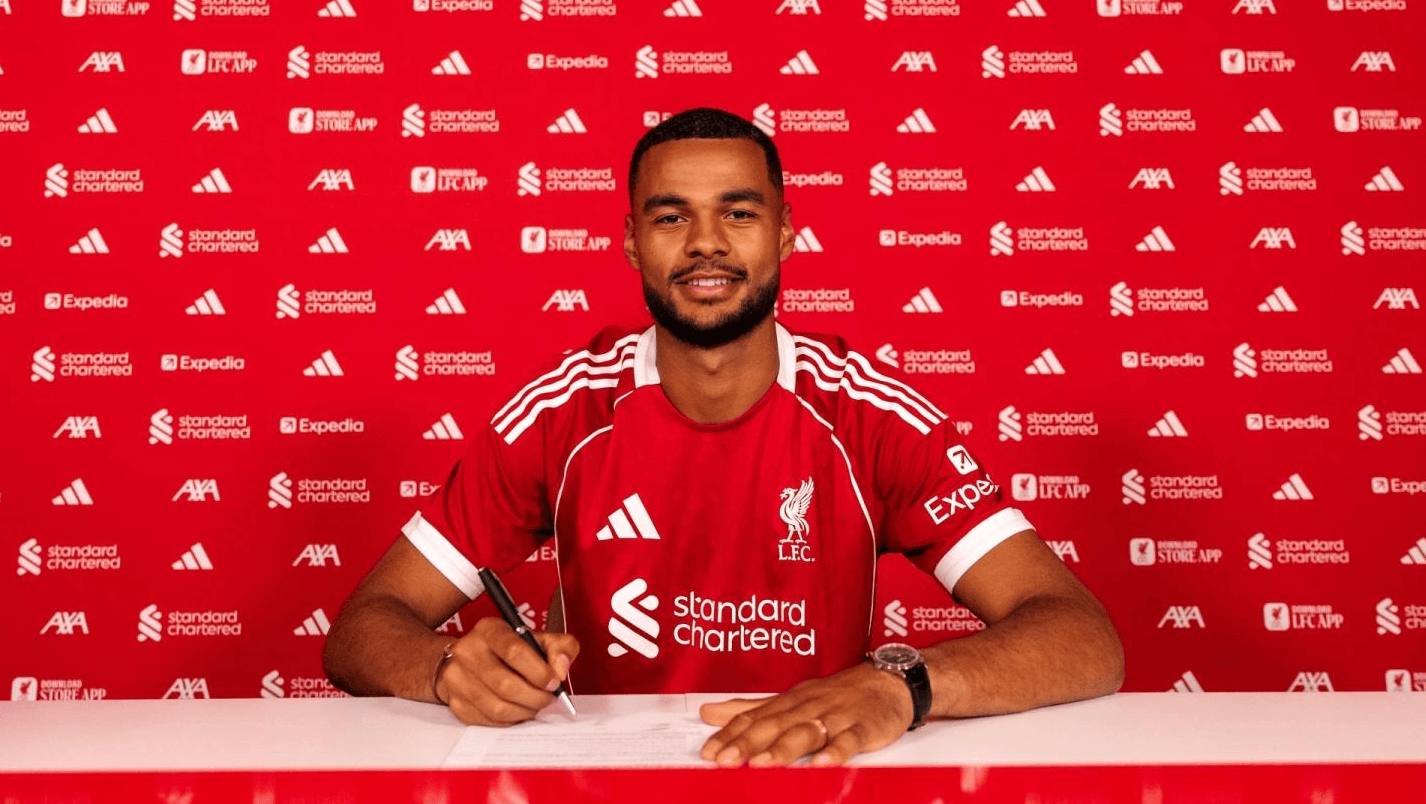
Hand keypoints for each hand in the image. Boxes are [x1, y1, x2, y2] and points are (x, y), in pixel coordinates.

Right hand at [435, 617, 579, 725]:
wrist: (471, 659)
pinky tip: (518, 709)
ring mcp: (456, 678)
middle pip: (505, 685)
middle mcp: (467, 651)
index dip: (539, 672)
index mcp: (489, 630)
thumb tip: (561, 670)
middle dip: (535, 697)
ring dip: (524, 711)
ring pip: (497, 707)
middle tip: (548, 699)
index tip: (554, 682)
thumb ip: (560, 647)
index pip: (514, 652)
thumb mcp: (538, 638)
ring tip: (535, 705)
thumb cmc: (510, 649)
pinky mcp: (455, 702)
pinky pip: (488, 720)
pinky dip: (510, 720)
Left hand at [699, 662, 913, 766]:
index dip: (731, 734)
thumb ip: (752, 708)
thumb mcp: (791, 698)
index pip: (755, 717)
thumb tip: (710, 712)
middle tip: (726, 759)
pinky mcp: (864, 727)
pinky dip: (837, 751)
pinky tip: (823, 764)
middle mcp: (809, 707)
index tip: (710, 751)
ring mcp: (837, 716)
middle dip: (749, 743)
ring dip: (785, 748)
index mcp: (790, 702)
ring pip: (808, 732)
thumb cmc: (838, 694)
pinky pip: (850, 739)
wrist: (889, 681)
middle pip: (775, 725)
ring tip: (764, 764)